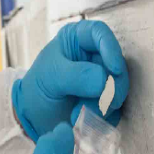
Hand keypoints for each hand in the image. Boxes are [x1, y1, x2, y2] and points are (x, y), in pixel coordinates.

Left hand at [11, 20, 128, 139]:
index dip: (111, 49)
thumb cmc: (38, 89)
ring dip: (103, 105)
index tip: (114, 70)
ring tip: (78, 115)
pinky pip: (115, 108)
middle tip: (97, 103)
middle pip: (116, 64)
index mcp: (78, 39)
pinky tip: (85, 120)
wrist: (35, 118)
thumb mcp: (51, 77)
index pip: (100, 33)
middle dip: (108, 87)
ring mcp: (104, 79)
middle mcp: (95, 56)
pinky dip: (103, 116)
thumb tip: (104, 81)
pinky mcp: (107, 101)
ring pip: (118, 89)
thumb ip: (76, 75)